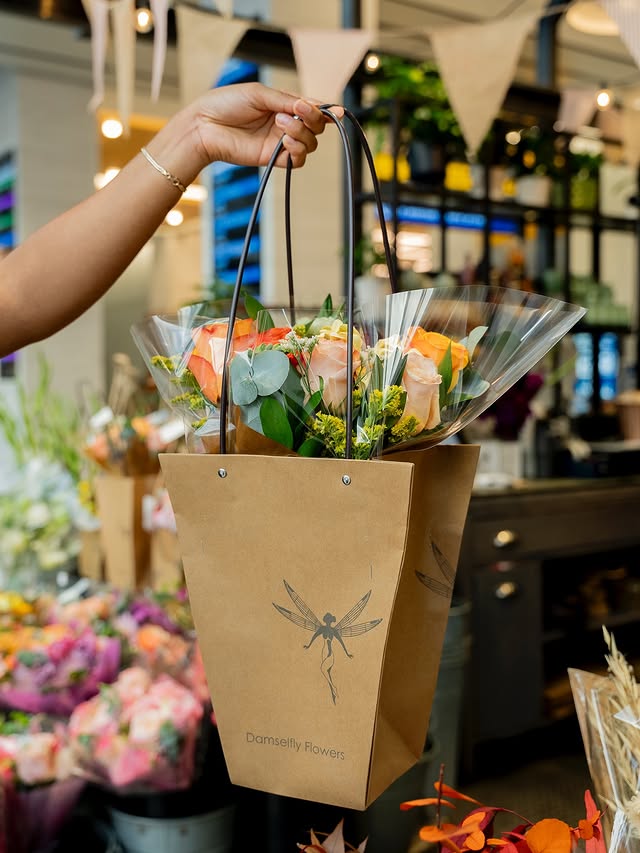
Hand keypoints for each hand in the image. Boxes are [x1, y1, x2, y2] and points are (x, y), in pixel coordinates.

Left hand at [192, 82, 342, 170]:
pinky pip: (297, 160)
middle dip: (313, 118)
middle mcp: (284, 124)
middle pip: (316, 127)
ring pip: (310, 143)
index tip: (336, 112)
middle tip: (297, 110)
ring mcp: (280, 142)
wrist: (205, 125)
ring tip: (281, 123)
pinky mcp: (273, 158)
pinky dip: (298, 150)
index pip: (312, 109)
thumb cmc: (227, 103)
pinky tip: (286, 140)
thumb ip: (287, 100)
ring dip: (302, 132)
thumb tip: (314, 105)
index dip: (326, 111)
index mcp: (283, 105)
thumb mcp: (260, 94)